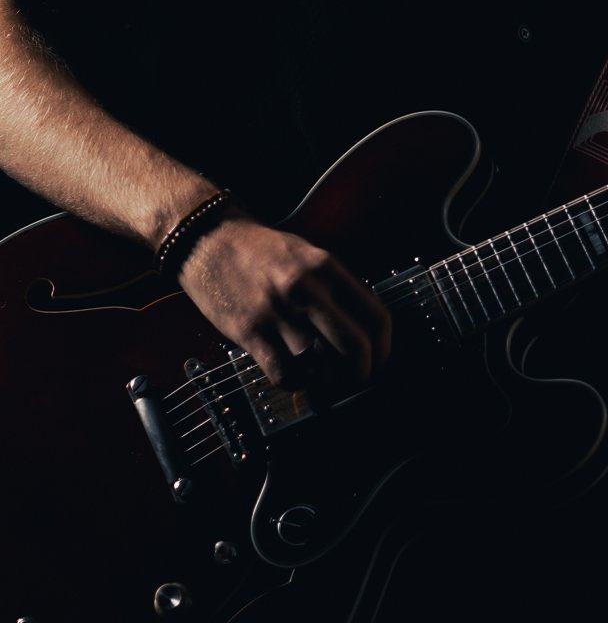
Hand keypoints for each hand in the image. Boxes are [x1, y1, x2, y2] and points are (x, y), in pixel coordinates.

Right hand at [177, 214, 391, 388]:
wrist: (209, 241)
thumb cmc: (261, 251)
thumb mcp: (307, 255)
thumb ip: (335, 287)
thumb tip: (362, 329)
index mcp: (327, 268)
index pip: (376, 315)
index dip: (384, 348)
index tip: (378, 362)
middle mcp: (307, 288)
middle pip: (355, 346)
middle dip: (362, 373)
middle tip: (357, 382)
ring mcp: (278, 310)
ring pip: (318, 365)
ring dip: (323, 380)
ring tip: (319, 378)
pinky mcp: (250, 330)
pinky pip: (283, 373)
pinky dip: (292, 382)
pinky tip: (290, 373)